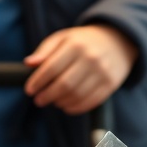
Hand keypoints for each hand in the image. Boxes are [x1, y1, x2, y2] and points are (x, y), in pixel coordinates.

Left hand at [23, 24, 137, 114]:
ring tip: (53, 101)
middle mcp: (91, 58)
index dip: (37, 81)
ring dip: (60, 102)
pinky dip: (75, 108)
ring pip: (76, 96)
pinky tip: (66, 106)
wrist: (118, 41)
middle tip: (38, 101)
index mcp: (76, 45)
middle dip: (47, 95)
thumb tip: (28, 63)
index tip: (29, 90)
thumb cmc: (83, 41)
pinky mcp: (111, 84)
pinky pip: (90, 102)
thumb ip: (44, 50)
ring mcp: (103, 72)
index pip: (51, 68)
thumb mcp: (63, 38)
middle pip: (64, 85)